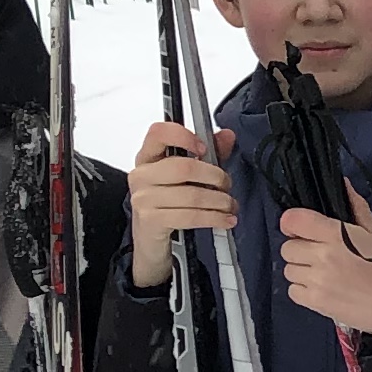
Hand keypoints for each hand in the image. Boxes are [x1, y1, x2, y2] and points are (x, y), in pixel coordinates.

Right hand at [127, 120, 239, 287]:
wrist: (151, 238)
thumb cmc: (169, 202)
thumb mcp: (187, 176)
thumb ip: (208, 154)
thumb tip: (227, 135)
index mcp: (148, 157)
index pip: (158, 133)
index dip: (183, 136)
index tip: (204, 148)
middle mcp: (141, 175)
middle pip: (184, 167)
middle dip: (215, 177)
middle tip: (226, 185)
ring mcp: (143, 199)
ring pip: (192, 195)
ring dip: (219, 201)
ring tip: (229, 205)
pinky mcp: (151, 220)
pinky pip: (190, 216)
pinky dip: (214, 218)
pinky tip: (225, 219)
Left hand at [276, 203, 371, 334]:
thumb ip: (356, 208)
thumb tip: (343, 184)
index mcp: (336, 235)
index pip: (293, 220)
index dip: (293, 223)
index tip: (302, 229)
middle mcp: (322, 256)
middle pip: (287, 247)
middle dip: (300, 249)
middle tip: (320, 255)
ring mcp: (316, 281)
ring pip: (288, 270)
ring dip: (301, 270)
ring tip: (322, 273)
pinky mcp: (315, 302)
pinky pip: (292, 291)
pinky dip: (302, 289)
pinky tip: (321, 288)